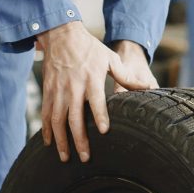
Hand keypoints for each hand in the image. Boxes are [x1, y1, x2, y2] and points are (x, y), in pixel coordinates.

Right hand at [37, 22, 152, 162]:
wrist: (61, 35)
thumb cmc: (89, 48)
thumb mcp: (109, 58)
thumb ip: (126, 76)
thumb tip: (147, 87)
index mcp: (91, 78)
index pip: (96, 100)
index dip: (100, 115)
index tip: (104, 131)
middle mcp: (73, 86)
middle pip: (74, 117)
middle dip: (79, 139)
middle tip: (85, 157)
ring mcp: (58, 90)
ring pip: (57, 120)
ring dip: (61, 140)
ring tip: (65, 157)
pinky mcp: (48, 91)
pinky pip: (46, 113)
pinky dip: (46, 130)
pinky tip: (50, 143)